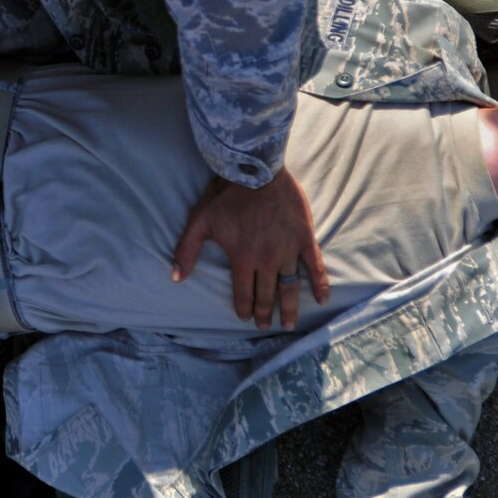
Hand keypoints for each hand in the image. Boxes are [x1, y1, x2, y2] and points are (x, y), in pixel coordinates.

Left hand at [172, 170, 327, 329]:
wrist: (256, 171)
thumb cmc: (227, 195)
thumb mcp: (200, 221)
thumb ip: (187, 251)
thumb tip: (176, 278)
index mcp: (242, 259)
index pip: (243, 293)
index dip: (243, 308)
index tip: (244, 318)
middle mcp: (266, 261)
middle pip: (266, 295)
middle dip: (264, 314)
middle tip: (265, 326)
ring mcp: (287, 251)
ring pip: (289, 287)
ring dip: (289, 308)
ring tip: (289, 324)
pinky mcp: (304, 239)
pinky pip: (315, 267)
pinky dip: (320, 284)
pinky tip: (321, 300)